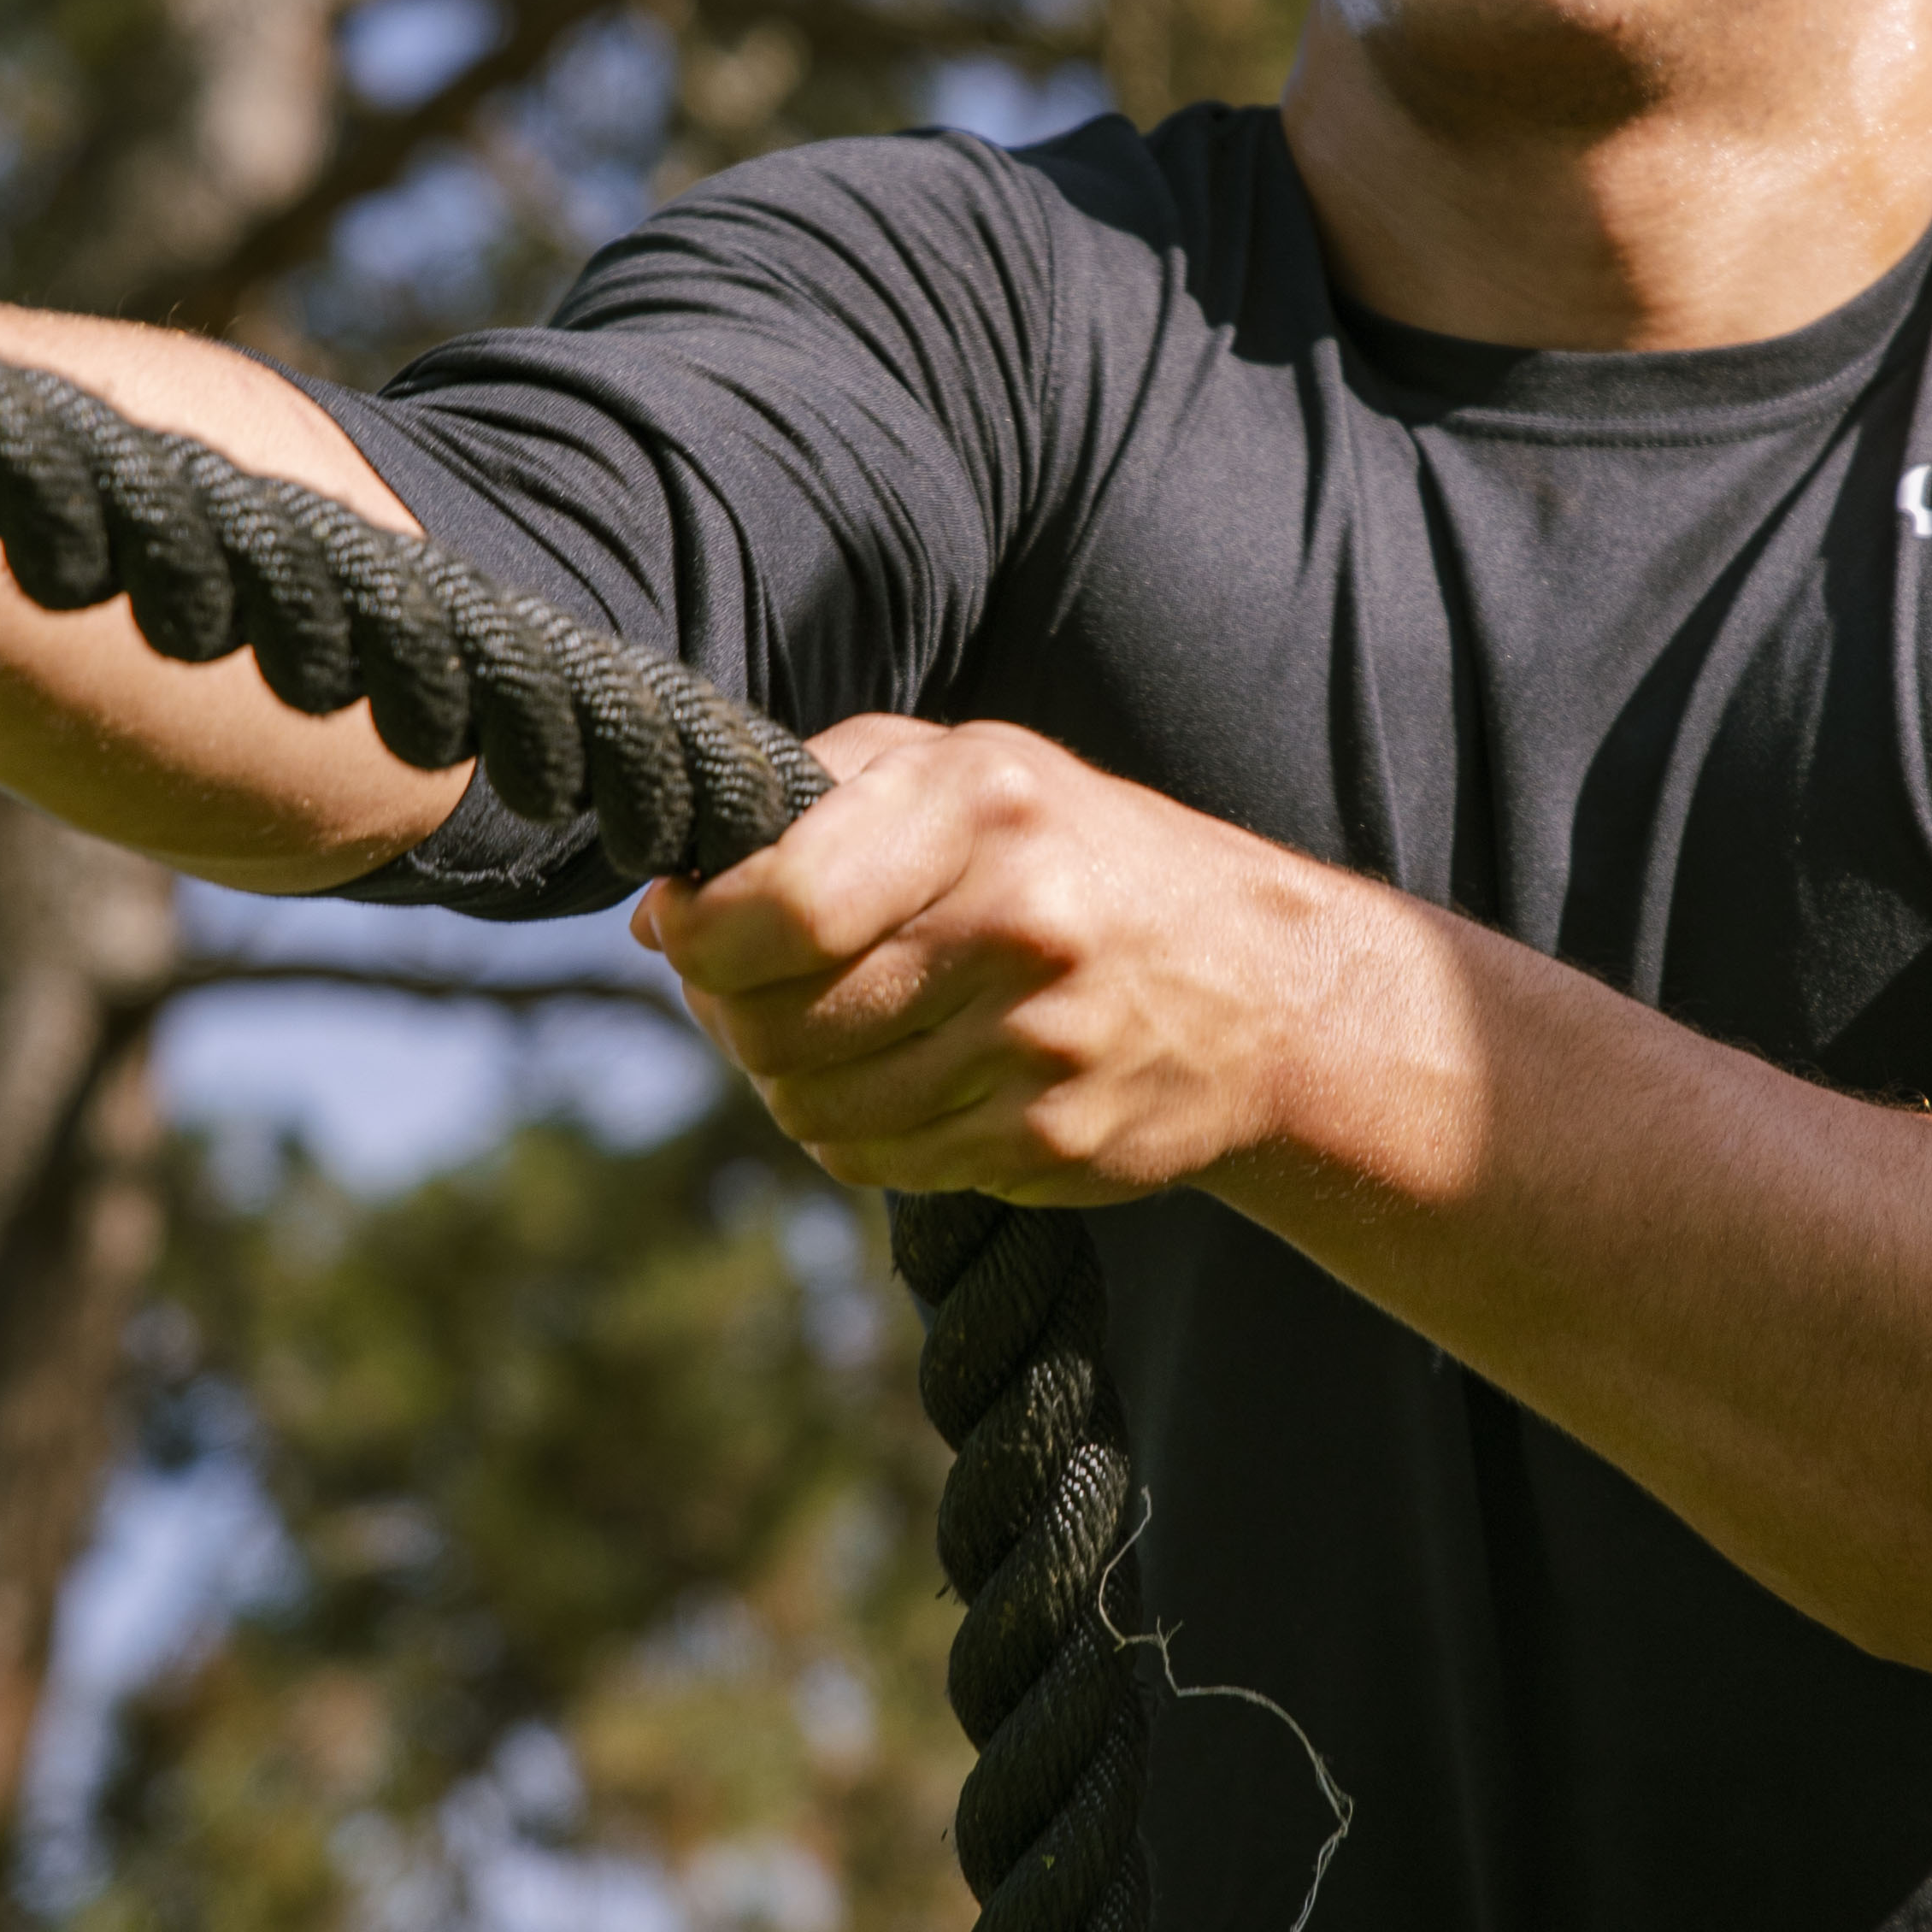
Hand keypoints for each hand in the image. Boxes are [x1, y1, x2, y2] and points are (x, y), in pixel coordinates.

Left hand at [633, 713, 1340, 1203]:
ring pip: (812, 1105)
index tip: (686, 927)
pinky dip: (858, 1131)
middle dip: (731, 1012)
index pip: (781, 902)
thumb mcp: (971, 769)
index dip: (701, 932)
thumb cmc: (1079, 858)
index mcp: (983, 804)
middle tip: (745, 987)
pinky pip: (878, 1161)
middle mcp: (1016, 921)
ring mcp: (1037, 1043)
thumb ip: (814, 799)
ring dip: (787, 1079)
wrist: (1268, 989)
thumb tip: (663, 908)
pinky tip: (899, 1079)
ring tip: (829, 1031)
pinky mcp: (1047, 1138)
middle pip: (777, 1019)